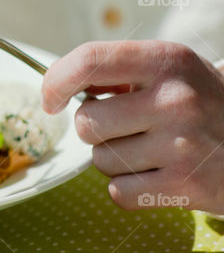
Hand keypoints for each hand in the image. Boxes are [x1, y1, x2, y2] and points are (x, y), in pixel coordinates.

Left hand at [42, 40, 223, 212]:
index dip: (55, 81)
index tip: (51, 100)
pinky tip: (158, 174)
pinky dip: (129, 189)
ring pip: (100, 159)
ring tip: (152, 150)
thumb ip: (116, 71)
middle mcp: (175, 99)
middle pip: (86, 122)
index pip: (88, 60)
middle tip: (129, 127)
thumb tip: (57, 88)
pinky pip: (119, 192)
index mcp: (165, 61)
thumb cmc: (200, 102)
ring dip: (115, 159)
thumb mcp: (169, 70)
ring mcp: (181, 145)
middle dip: (96, 129)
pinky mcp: (186, 186)